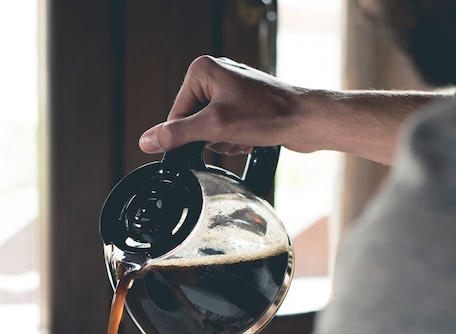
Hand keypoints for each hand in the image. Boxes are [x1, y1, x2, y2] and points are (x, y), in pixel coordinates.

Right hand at [139, 56, 307, 155]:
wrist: (307, 119)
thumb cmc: (270, 114)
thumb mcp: (215, 127)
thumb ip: (178, 135)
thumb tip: (147, 141)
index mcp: (202, 70)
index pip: (176, 114)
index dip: (189, 135)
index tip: (209, 139)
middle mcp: (215, 74)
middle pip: (193, 121)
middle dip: (211, 137)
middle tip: (231, 135)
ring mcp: (230, 87)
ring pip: (209, 128)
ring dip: (224, 140)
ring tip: (243, 136)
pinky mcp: (242, 101)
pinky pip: (224, 127)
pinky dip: (234, 138)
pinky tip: (250, 137)